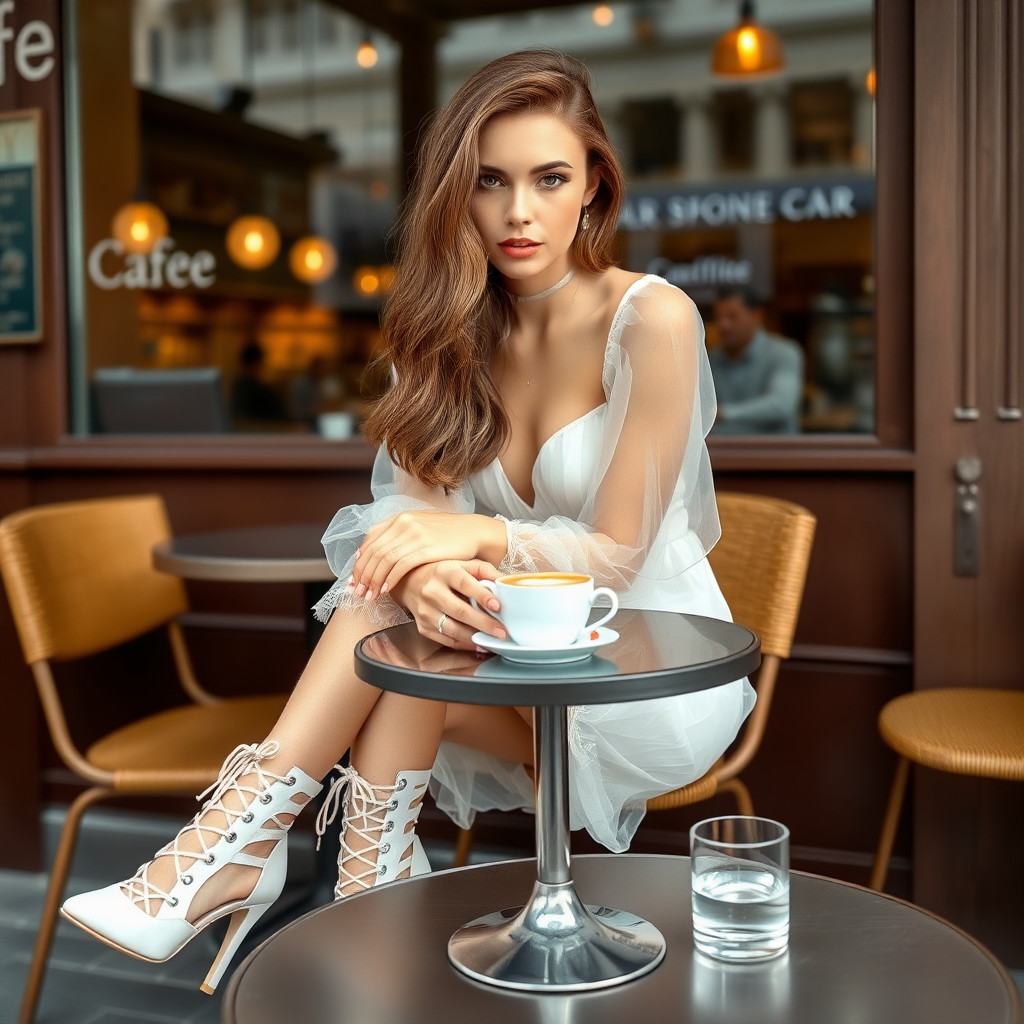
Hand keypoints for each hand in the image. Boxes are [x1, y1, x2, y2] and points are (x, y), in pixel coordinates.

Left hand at [351, 511, 492, 599]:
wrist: (474, 531)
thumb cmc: (448, 534)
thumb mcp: (419, 528)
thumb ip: (398, 536)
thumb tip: (377, 553)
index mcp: (399, 518)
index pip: (369, 541)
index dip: (359, 562)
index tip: (354, 579)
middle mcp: (403, 523)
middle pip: (373, 552)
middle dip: (362, 575)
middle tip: (357, 592)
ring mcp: (414, 535)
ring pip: (383, 560)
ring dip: (372, 581)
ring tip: (369, 596)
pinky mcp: (425, 547)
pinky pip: (399, 566)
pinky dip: (389, 579)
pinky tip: (384, 591)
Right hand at [390, 559, 506, 650]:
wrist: (411, 582)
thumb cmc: (443, 573)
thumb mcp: (463, 564)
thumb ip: (484, 571)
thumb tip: (504, 582)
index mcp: (445, 572)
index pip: (465, 584)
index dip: (481, 596)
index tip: (497, 606)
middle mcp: (432, 591)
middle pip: (460, 611)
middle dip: (484, 623)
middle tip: (502, 631)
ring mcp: (426, 611)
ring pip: (452, 629)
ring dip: (474, 638)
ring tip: (492, 641)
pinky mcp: (423, 626)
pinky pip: (446, 640)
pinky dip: (463, 645)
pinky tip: (477, 644)